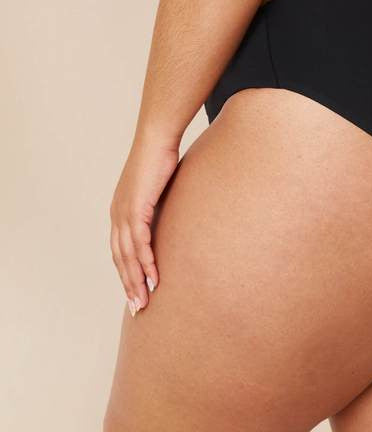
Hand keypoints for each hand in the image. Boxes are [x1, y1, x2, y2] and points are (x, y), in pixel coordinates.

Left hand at [110, 136, 178, 316]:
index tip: (137, 292)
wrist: (157, 138)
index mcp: (120, 211)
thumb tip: (178, 214)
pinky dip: (145, 262)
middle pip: (119, 259)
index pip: (120, 250)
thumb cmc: (162, 158)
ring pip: (127, 256)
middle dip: (128, 285)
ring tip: (145, 301)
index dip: (127, 273)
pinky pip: (139, 243)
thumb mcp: (161, 188)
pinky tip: (153, 277)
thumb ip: (162, 205)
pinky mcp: (135, 209)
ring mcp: (123, 213)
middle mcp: (117, 215)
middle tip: (138, 309)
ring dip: (136, 281)